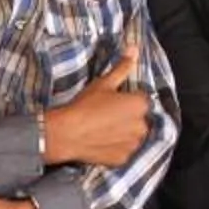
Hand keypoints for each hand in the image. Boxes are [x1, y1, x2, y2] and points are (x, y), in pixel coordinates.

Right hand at [43, 39, 148, 167]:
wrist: (66, 133)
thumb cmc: (84, 105)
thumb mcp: (104, 83)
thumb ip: (122, 67)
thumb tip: (134, 49)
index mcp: (140, 105)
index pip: (141, 99)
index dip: (126, 99)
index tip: (112, 101)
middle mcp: (142, 125)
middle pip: (139, 119)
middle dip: (127, 117)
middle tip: (106, 116)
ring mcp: (133, 144)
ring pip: (133, 136)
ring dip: (124, 133)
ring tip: (103, 129)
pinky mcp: (124, 158)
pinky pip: (124, 151)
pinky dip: (116, 148)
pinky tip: (102, 142)